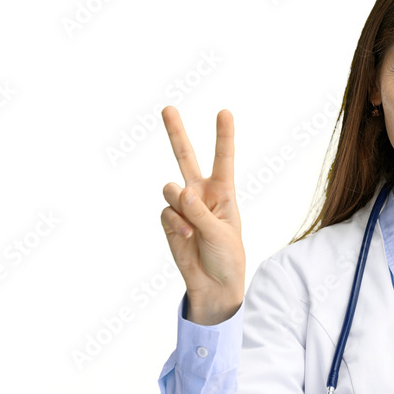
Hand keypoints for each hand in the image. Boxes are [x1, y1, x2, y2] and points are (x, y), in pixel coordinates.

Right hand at [159, 106, 244, 324]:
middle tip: (167, 108)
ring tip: (193, 227)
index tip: (224, 112)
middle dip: (176, 133)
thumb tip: (179, 191)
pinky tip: (187, 237)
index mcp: (224, 192)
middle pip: (185, 157)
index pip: (223, 159)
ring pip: (171, 189)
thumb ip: (199, 211)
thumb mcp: (220, 233)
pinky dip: (176, 224)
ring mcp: (183, 206)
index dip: (223, 136)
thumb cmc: (227, 257)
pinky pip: (166, 212)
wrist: (213, 284)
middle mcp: (201, 193)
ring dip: (180, 206)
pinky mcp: (170, 221)